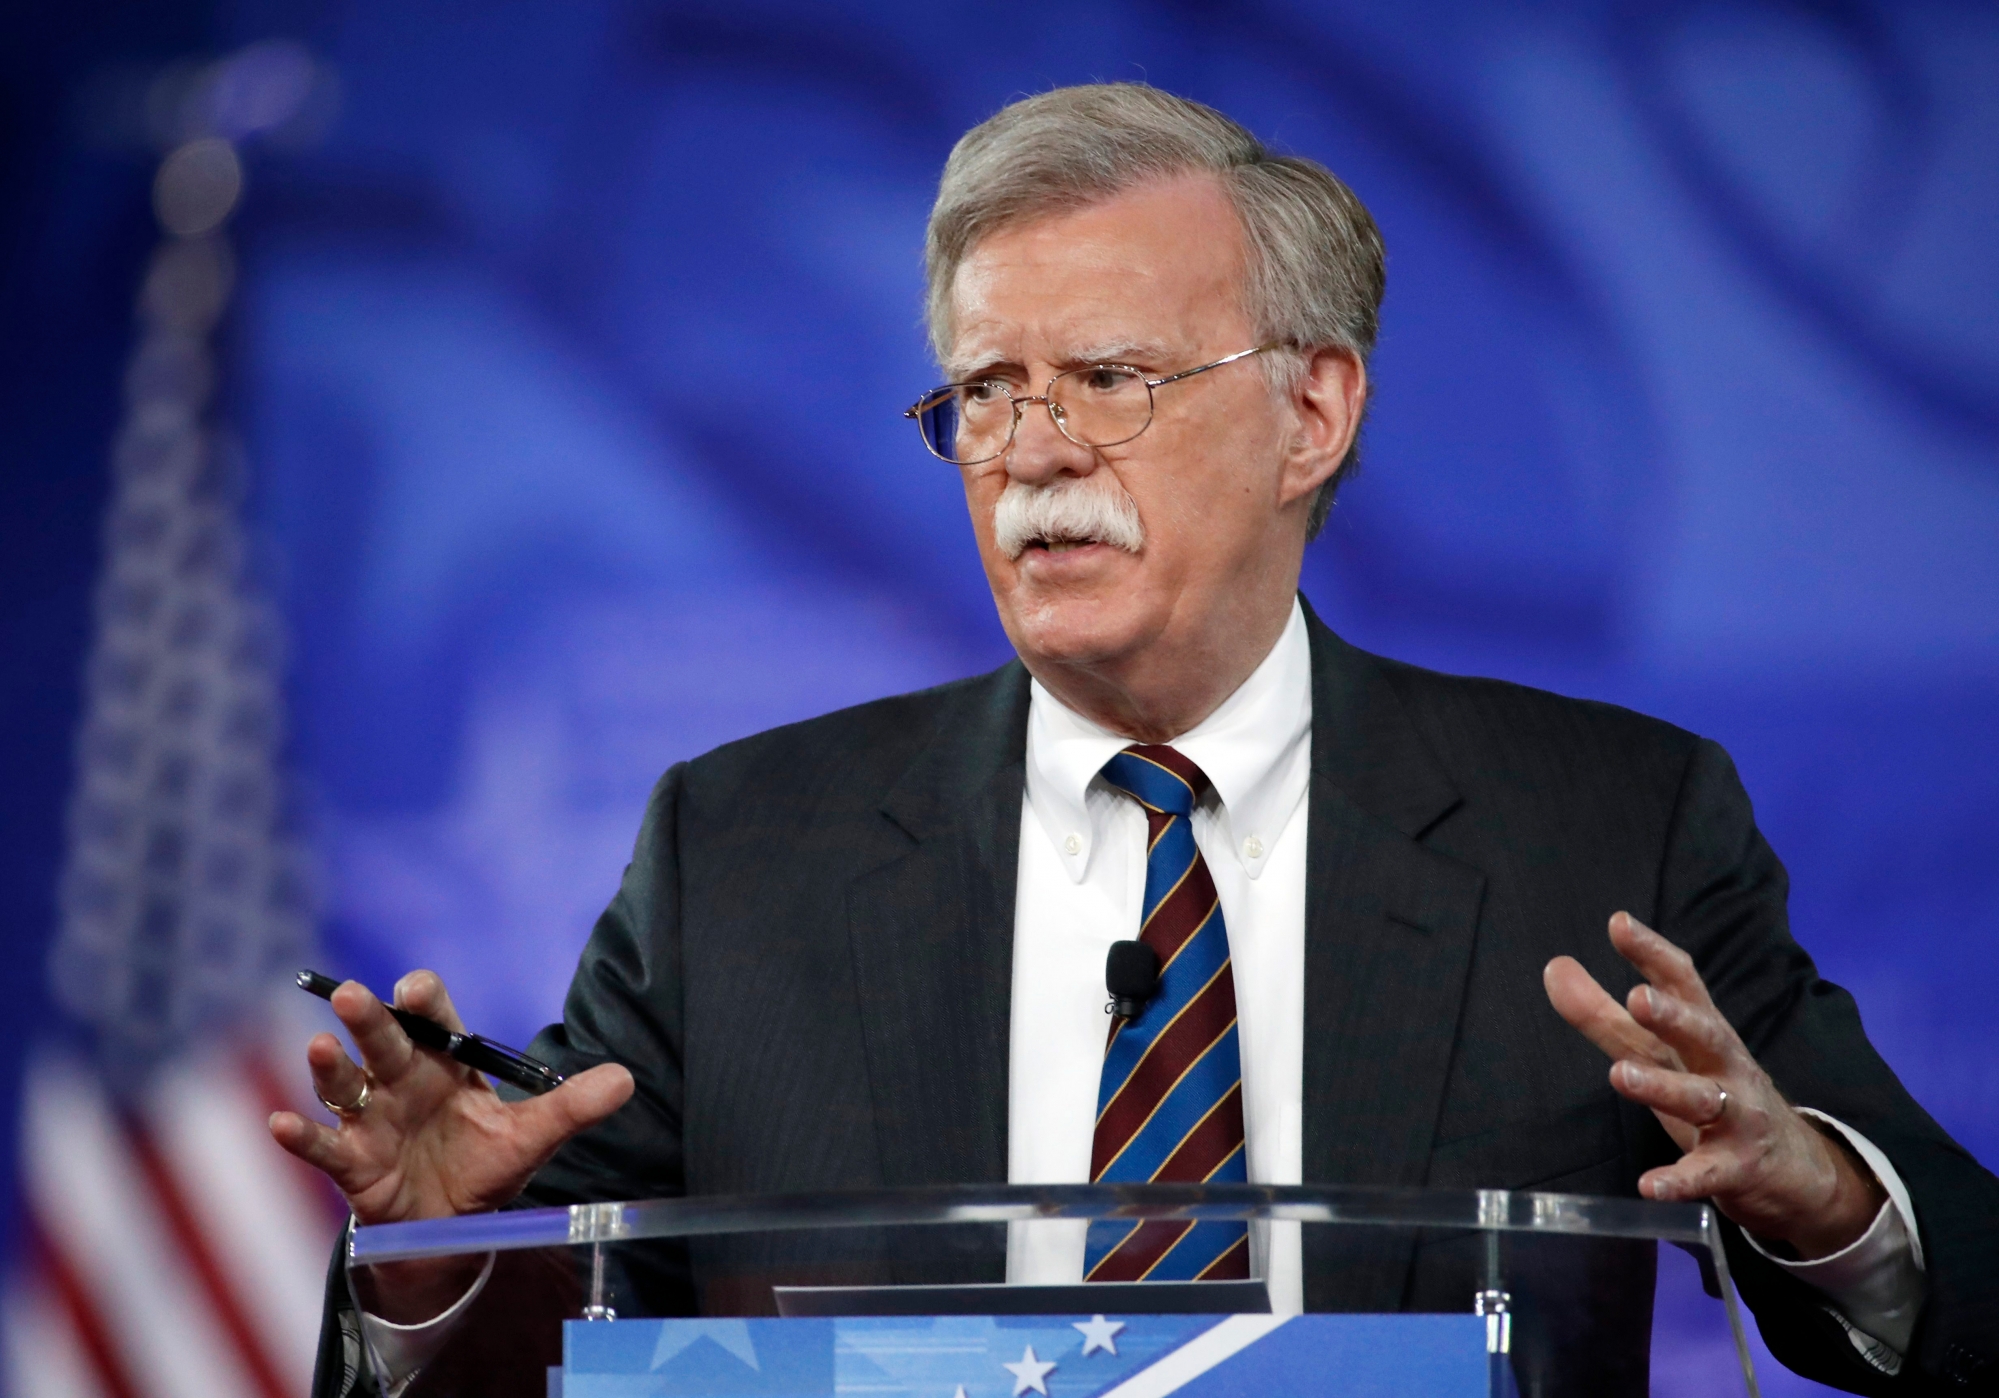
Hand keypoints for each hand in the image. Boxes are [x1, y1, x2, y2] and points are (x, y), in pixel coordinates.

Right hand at [268, 971, 632, 1317]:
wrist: (454, 1223)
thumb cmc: (487, 1164)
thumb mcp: (533, 1137)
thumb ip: (574, 1107)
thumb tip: (626, 1079)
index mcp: (446, 1065)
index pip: (433, 1020)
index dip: (422, 1000)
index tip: (414, 987)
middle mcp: (402, 1082)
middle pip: (383, 1043)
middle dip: (369, 1019)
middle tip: (350, 994)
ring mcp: (372, 1120)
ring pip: (345, 1086)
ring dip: (328, 1068)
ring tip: (318, 1047)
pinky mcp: (352, 1163)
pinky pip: (322, 1146)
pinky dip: (300, 1136)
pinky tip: (278, 1123)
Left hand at [1544, 913, 1883, 1258]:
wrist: (1794, 1167)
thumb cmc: (1714, 1092)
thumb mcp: (1660, 1052)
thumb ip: (1604, 1015)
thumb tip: (1553, 966)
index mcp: (1704, 1031)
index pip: (1684, 983)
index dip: (1652, 952)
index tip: (1619, 923)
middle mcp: (1725, 1066)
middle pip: (1702, 1034)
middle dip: (1673, 1016)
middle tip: (1637, 998)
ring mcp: (1736, 1116)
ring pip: (1702, 1099)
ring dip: (1662, 1087)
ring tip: (1619, 1075)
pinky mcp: (1737, 1167)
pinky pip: (1708, 1174)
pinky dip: (1680, 1181)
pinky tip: (1649, 1186)